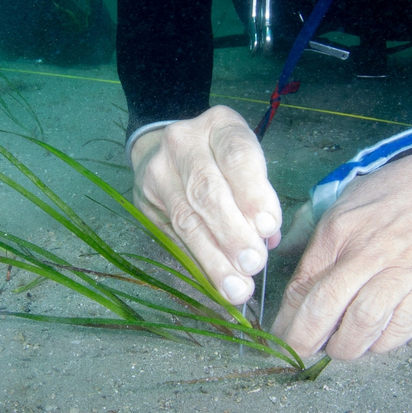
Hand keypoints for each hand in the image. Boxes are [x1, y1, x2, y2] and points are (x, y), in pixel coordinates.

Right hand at [129, 105, 281, 304]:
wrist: (163, 147)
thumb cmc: (221, 159)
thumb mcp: (246, 161)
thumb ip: (258, 195)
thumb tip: (267, 239)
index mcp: (218, 125)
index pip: (236, 156)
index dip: (253, 193)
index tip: (268, 227)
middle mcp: (183, 142)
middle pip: (207, 189)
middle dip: (232, 232)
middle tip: (253, 264)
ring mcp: (157, 170)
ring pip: (186, 218)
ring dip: (213, 257)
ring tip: (236, 287)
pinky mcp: (143, 199)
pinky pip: (172, 236)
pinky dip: (197, 263)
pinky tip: (214, 284)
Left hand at [271, 151, 411, 359]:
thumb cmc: (387, 198)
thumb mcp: (341, 209)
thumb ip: (317, 251)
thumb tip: (294, 298)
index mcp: (339, 230)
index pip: (304, 284)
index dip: (287, 318)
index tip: (281, 334)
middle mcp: (371, 251)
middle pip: (328, 306)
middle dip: (306, 338)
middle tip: (301, 351)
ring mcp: (405, 271)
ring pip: (364, 324)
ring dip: (344, 346)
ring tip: (337, 346)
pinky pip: (400, 330)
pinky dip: (379, 344)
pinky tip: (371, 339)